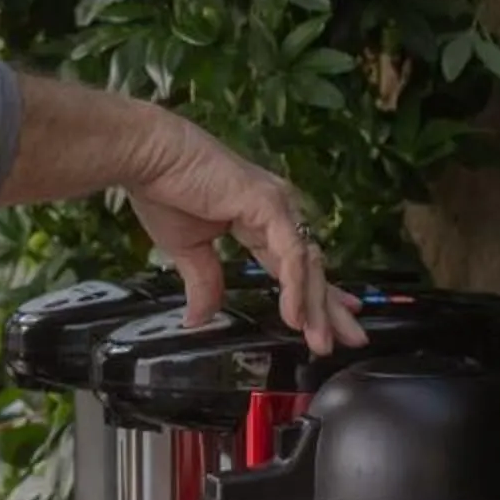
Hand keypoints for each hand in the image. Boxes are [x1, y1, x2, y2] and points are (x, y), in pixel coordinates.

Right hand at [127, 118, 367, 352]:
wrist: (147, 157)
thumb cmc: (162, 192)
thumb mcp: (187, 251)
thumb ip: (204, 283)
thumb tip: (198, 320)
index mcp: (259, 219)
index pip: (296, 263)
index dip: (317, 293)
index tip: (337, 320)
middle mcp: (276, 211)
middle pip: (311, 266)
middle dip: (330, 306)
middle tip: (352, 340)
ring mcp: (276, 205)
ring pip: (306, 263)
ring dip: (316, 306)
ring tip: (322, 341)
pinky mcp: (267, 203)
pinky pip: (289, 253)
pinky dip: (295, 286)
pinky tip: (296, 316)